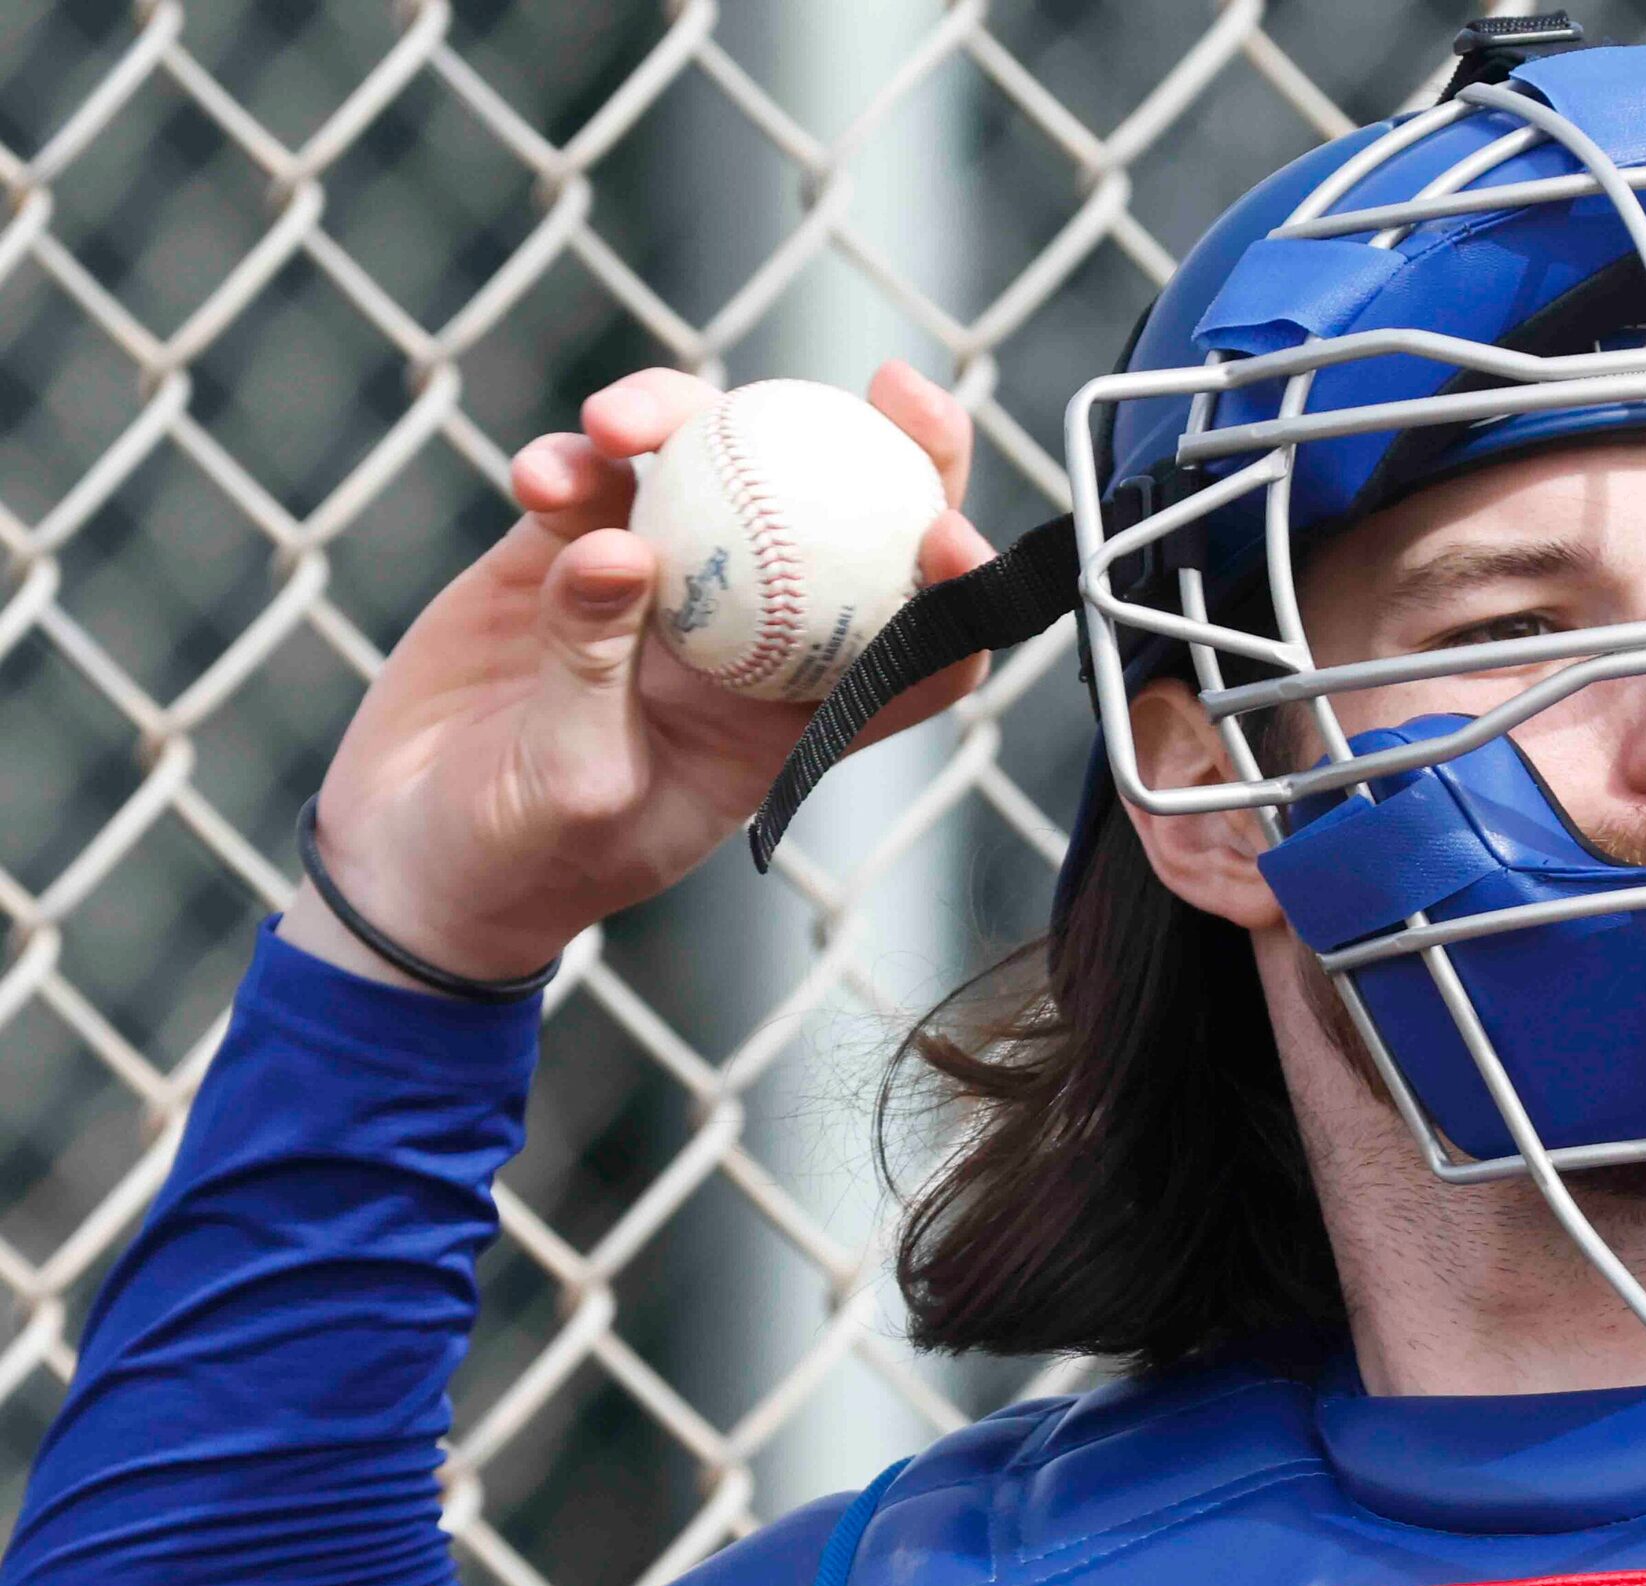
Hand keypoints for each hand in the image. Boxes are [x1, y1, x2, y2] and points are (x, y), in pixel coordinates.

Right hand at [279, 360, 995, 990]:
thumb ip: (597, 666)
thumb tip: (625, 546)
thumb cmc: (523, 859)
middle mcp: (748, 638)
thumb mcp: (572, 782)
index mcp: (790, 719)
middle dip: (889, 449)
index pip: (917, 653)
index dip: (959, 595)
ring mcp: (659, 580)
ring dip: (687, 419)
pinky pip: (592, 476)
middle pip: (848, 526)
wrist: (406, 851)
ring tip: (619, 421)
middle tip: (888, 387)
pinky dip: (572, 458)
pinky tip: (539, 474)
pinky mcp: (567, 547)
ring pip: (717, 469)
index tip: (950, 538)